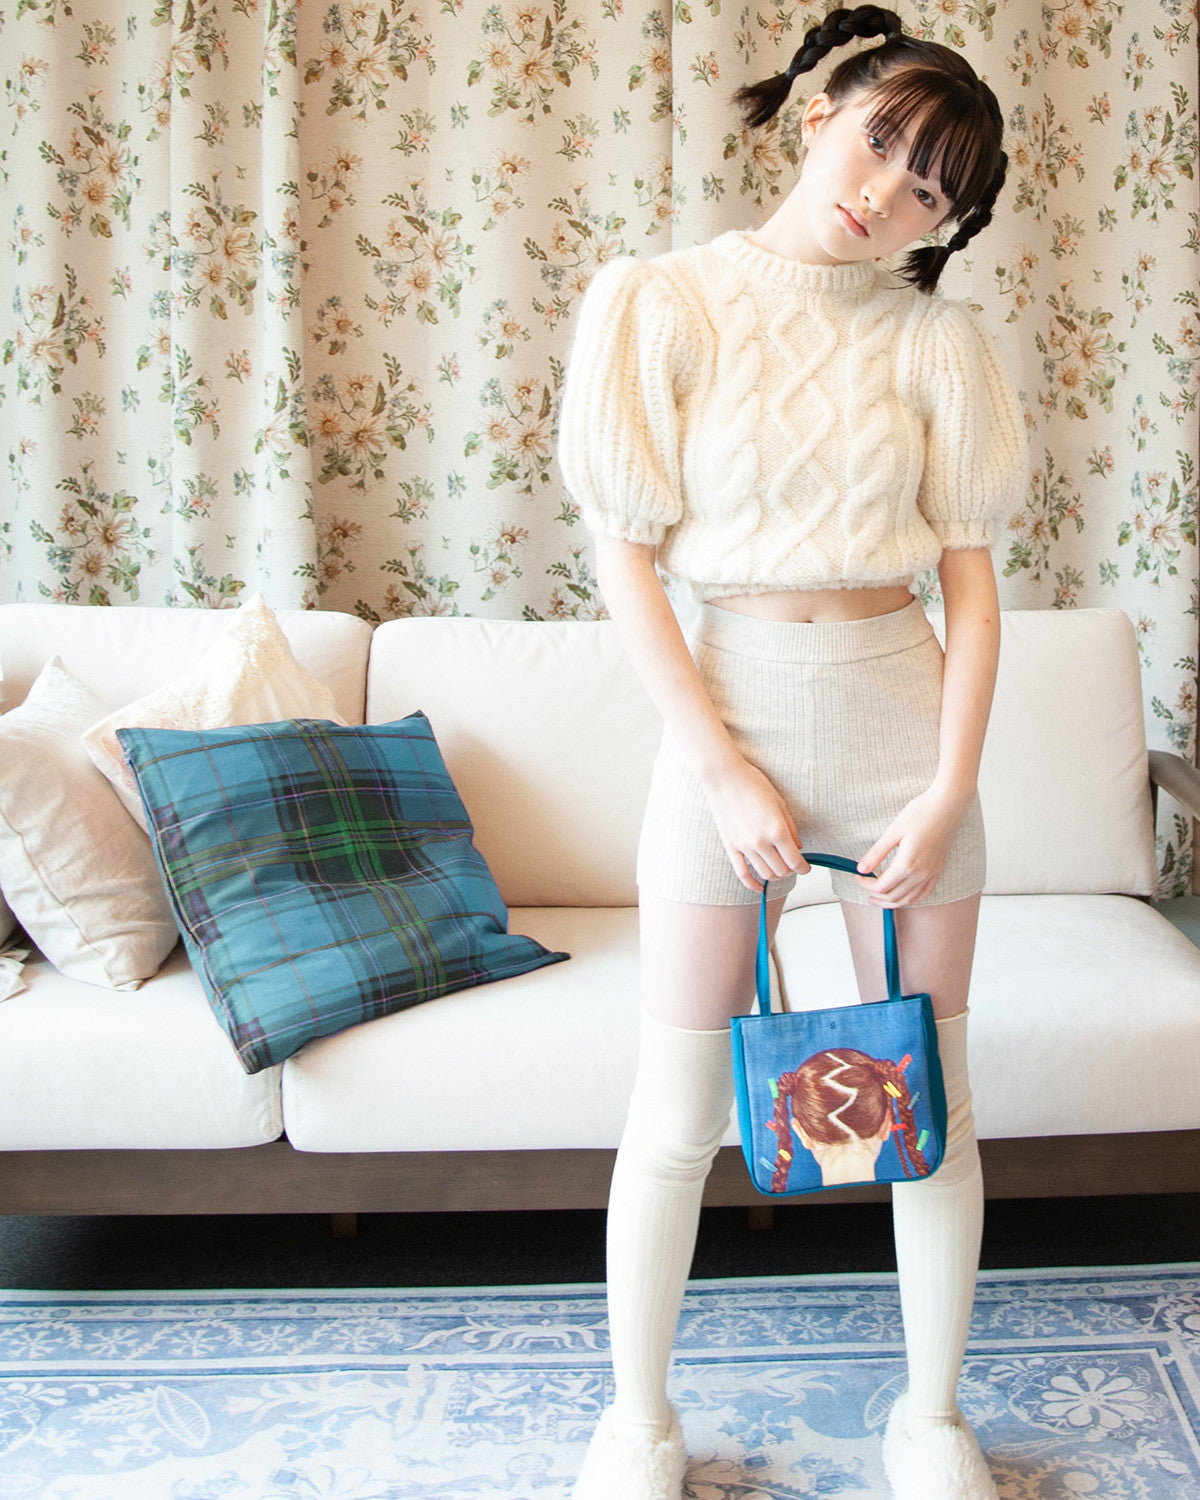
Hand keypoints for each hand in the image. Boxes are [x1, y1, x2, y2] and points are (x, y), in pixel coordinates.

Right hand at [702, 756, 809, 893]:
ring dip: (775, 875)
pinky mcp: (731, 847)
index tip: (806, 867)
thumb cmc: (753, 784)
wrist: (724, 777)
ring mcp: (744, 846)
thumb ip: (791, 828)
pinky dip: (753, 884)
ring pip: (765, 874)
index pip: (795, 861)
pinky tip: (760, 887)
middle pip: (782, 871)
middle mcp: (761, 842)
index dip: (804, 868)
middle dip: (791, 870)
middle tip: (793, 864)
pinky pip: (742, 874)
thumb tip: (797, 847)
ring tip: (779, 868)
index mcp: (777, 830)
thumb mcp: (780, 803)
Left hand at [855, 784, 970, 906]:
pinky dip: (911, 898)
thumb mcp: (893, 831)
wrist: (948, 804)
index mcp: (907, 864)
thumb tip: (861, 869)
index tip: (858, 876)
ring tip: (879, 898)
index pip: (881, 886)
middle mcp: (921, 873)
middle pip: (894, 896)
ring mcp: (932, 873)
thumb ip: (877, 853)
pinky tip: (903, 895)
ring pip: (909, 899)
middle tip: (865, 888)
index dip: (866, 885)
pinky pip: (925, 893)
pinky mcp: (939, 869)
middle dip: (876, 896)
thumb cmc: (921, 812)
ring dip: (892, 902)